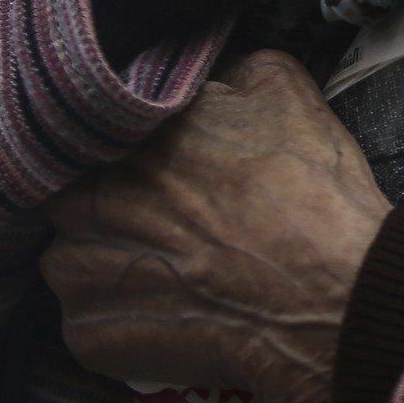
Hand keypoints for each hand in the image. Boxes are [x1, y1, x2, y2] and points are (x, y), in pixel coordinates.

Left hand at [41, 52, 388, 402]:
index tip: (156, 159)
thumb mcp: (283, 89)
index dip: (124, 143)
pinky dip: (118, 318)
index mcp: (126, 132)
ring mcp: (80, 269)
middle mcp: (87, 194)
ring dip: (103, 258)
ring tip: (166, 267)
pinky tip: (169, 312)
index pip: (95, 126)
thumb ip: (224, 69)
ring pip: (69, 256)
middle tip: (160, 215)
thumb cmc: (311, 194)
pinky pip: (85, 318)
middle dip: (106, 200)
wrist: (334, 298)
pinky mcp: (89, 334)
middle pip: (72, 192)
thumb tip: (207, 77)